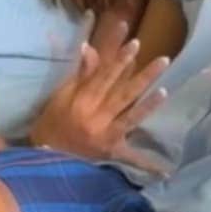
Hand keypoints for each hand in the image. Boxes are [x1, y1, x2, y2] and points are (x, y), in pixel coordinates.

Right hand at [30, 21, 169, 173]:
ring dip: (149, 105)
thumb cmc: (54, 120)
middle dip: (143, 76)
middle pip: (123, 93)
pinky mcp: (111, 152)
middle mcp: (95, 117)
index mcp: (82, 101)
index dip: (120, 58)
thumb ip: (81, 73)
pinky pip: (131, 159)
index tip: (135, 43)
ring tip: (166, 91)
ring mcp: (105, 135)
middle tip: (164, 59)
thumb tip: (89, 46)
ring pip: (130, 117)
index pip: (104, 75)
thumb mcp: (62, 95)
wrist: (44, 156)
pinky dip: (147, 164)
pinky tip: (166, 168)